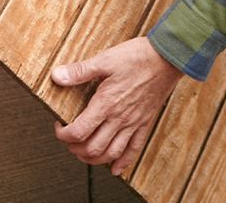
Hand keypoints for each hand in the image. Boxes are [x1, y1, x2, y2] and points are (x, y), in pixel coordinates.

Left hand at [51, 36, 183, 175]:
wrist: (168, 57)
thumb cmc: (139, 57)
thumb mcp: (106, 59)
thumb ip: (80, 71)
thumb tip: (57, 76)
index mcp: (106, 104)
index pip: (78, 132)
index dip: (63, 134)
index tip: (60, 127)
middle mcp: (119, 118)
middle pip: (92, 148)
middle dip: (75, 149)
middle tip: (70, 140)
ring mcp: (133, 123)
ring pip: (111, 154)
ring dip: (94, 159)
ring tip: (85, 153)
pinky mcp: (145, 122)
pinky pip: (134, 149)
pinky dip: (123, 163)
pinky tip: (115, 168)